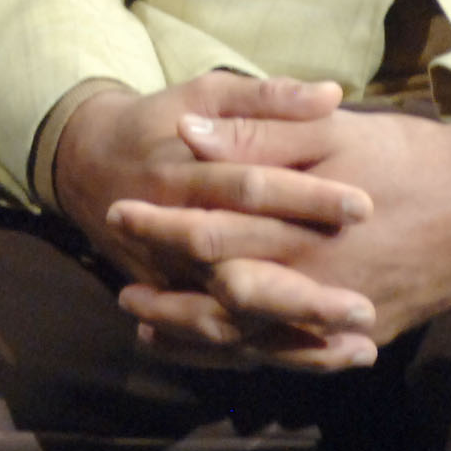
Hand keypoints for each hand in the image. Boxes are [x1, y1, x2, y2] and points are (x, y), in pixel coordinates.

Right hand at [52, 76, 377, 365]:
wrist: (87, 165)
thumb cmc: (160, 123)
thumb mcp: (207, 94)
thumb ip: (267, 98)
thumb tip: (331, 94)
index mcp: (182, 175)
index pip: (249, 188)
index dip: (305, 196)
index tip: (363, 206)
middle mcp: (172, 236)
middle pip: (238, 271)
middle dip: (301, 294)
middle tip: (364, 306)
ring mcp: (169, 278)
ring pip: (229, 321)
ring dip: (293, 338)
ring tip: (361, 344)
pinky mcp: (174, 303)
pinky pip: (221, 344)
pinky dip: (272, 355)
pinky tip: (330, 355)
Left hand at [109, 107, 450, 366]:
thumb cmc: (407, 156)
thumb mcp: (331, 130)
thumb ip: (259, 133)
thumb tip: (190, 134)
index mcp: (299, 223)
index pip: (210, 231)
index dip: (160, 225)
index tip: (119, 211)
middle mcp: (312, 278)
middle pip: (221, 298)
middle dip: (168, 294)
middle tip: (122, 289)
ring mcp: (338, 314)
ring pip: (253, 338)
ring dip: (198, 335)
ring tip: (151, 327)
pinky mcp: (363, 333)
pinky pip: (296, 356)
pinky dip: (253, 355)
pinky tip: (227, 350)